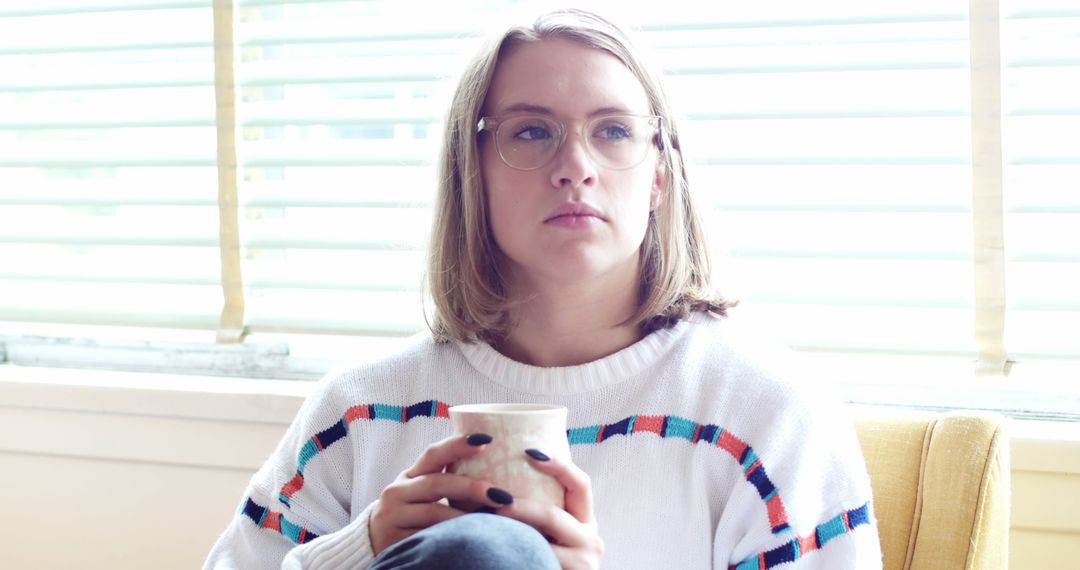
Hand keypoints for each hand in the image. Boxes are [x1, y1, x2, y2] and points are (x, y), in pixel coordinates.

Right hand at [368, 434, 513, 555]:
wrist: (373, 541)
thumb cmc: (411, 512)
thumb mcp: (422, 492)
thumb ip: (447, 478)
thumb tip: (496, 463)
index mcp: (410, 474)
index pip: (434, 454)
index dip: (458, 444)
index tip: (486, 440)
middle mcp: (397, 491)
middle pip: (437, 484)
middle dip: (472, 488)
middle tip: (501, 495)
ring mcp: (392, 516)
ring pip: (433, 514)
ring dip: (465, 518)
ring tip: (492, 520)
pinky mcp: (392, 540)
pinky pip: (426, 538)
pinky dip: (449, 537)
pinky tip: (466, 539)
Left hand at [496, 449, 603, 568]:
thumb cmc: (541, 557)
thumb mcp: (549, 532)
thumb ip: (539, 507)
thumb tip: (496, 471)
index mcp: (586, 522)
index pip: (580, 484)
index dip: (558, 465)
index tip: (529, 450)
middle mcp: (591, 541)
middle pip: (552, 516)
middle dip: (518, 506)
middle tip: (491, 498)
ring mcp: (582, 565)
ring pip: (538, 544)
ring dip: (508, 532)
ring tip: (480, 522)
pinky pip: (533, 563)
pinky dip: (508, 556)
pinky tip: (486, 551)